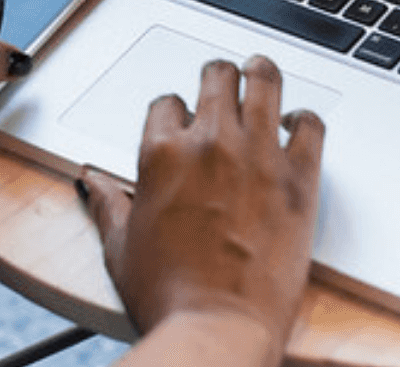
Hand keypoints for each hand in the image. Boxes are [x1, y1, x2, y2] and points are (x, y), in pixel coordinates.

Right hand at [80, 56, 324, 366]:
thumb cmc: (169, 293)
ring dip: (261, 74)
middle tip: (224, 84)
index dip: (175, 112)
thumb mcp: (120, 246)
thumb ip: (106, 203)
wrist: (218, 326)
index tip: (183, 124)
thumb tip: (88, 181)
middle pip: (217, 76)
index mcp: (162, 153)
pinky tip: (298, 124)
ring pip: (264, 81)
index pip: (167, 103)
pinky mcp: (299, 178)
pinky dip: (305, 119)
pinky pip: (310, 124)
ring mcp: (258, 155)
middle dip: (218, 77)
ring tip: (261, 73)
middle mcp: (210, 142)